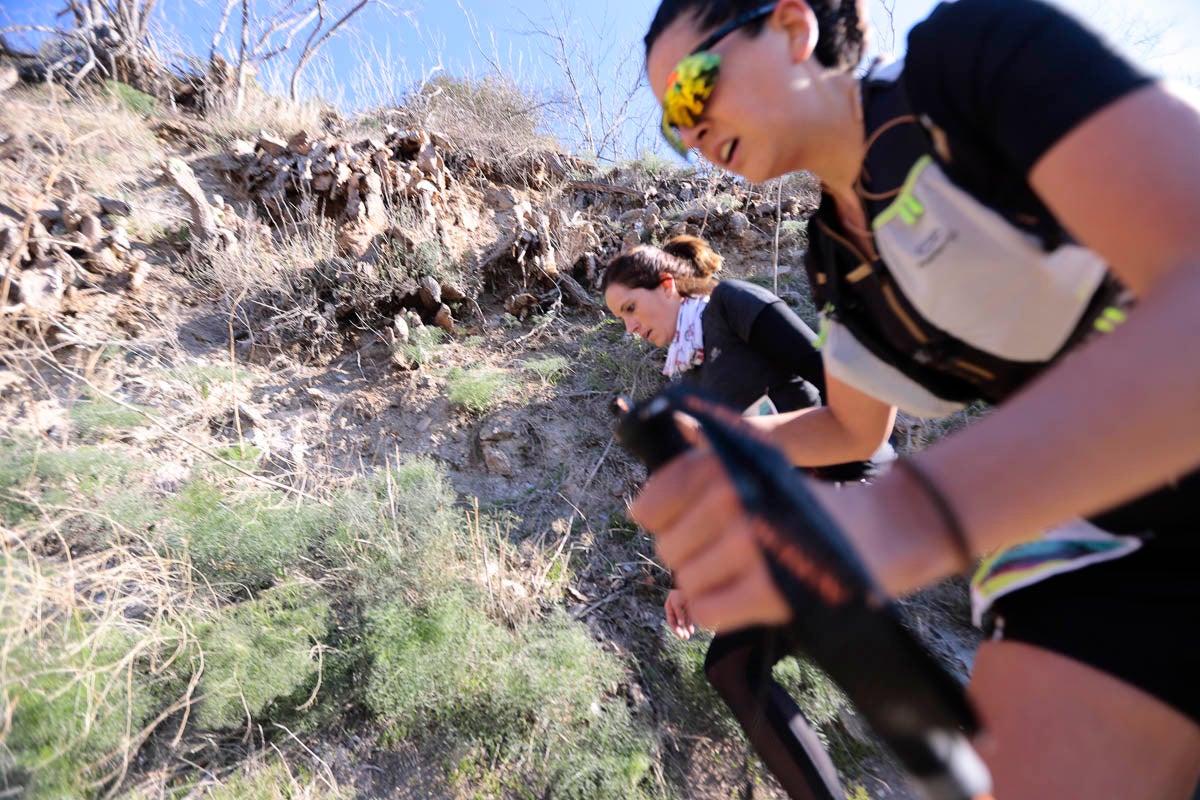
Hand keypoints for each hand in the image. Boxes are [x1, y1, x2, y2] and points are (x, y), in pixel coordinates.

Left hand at [631, 447, 792, 631]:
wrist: (877, 530)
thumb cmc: (799, 505)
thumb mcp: (749, 468)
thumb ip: (697, 480)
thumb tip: (638, 511)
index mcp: (720, 465)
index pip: (651, 506)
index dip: (664, 524)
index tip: (690, 528)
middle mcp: (730, 499)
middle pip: (666, 548)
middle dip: (691, 556)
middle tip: (730, 553)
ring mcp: (747, 544)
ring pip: (685, 582)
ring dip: (709, 586)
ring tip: (745, 573)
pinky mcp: (766, 590)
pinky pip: (705, 611)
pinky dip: (719, 611)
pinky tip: (746, 596)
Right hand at [664, 589, 695, 638]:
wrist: (687, 582)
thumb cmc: (678, 592)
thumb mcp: (676, 603)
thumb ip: (678, 613)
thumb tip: (682, 624)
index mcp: (669, 608)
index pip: (671, 621)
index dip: (675, 629)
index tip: (680, 635)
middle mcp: (675, 610)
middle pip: (678, 623)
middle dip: (681, 630)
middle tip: (685, 638)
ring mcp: (683, 608)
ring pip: (684, 621)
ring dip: (686, 628)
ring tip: (690, 634)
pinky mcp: (690, 607)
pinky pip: (690, 617)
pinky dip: (691, 623)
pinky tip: (692, 628)